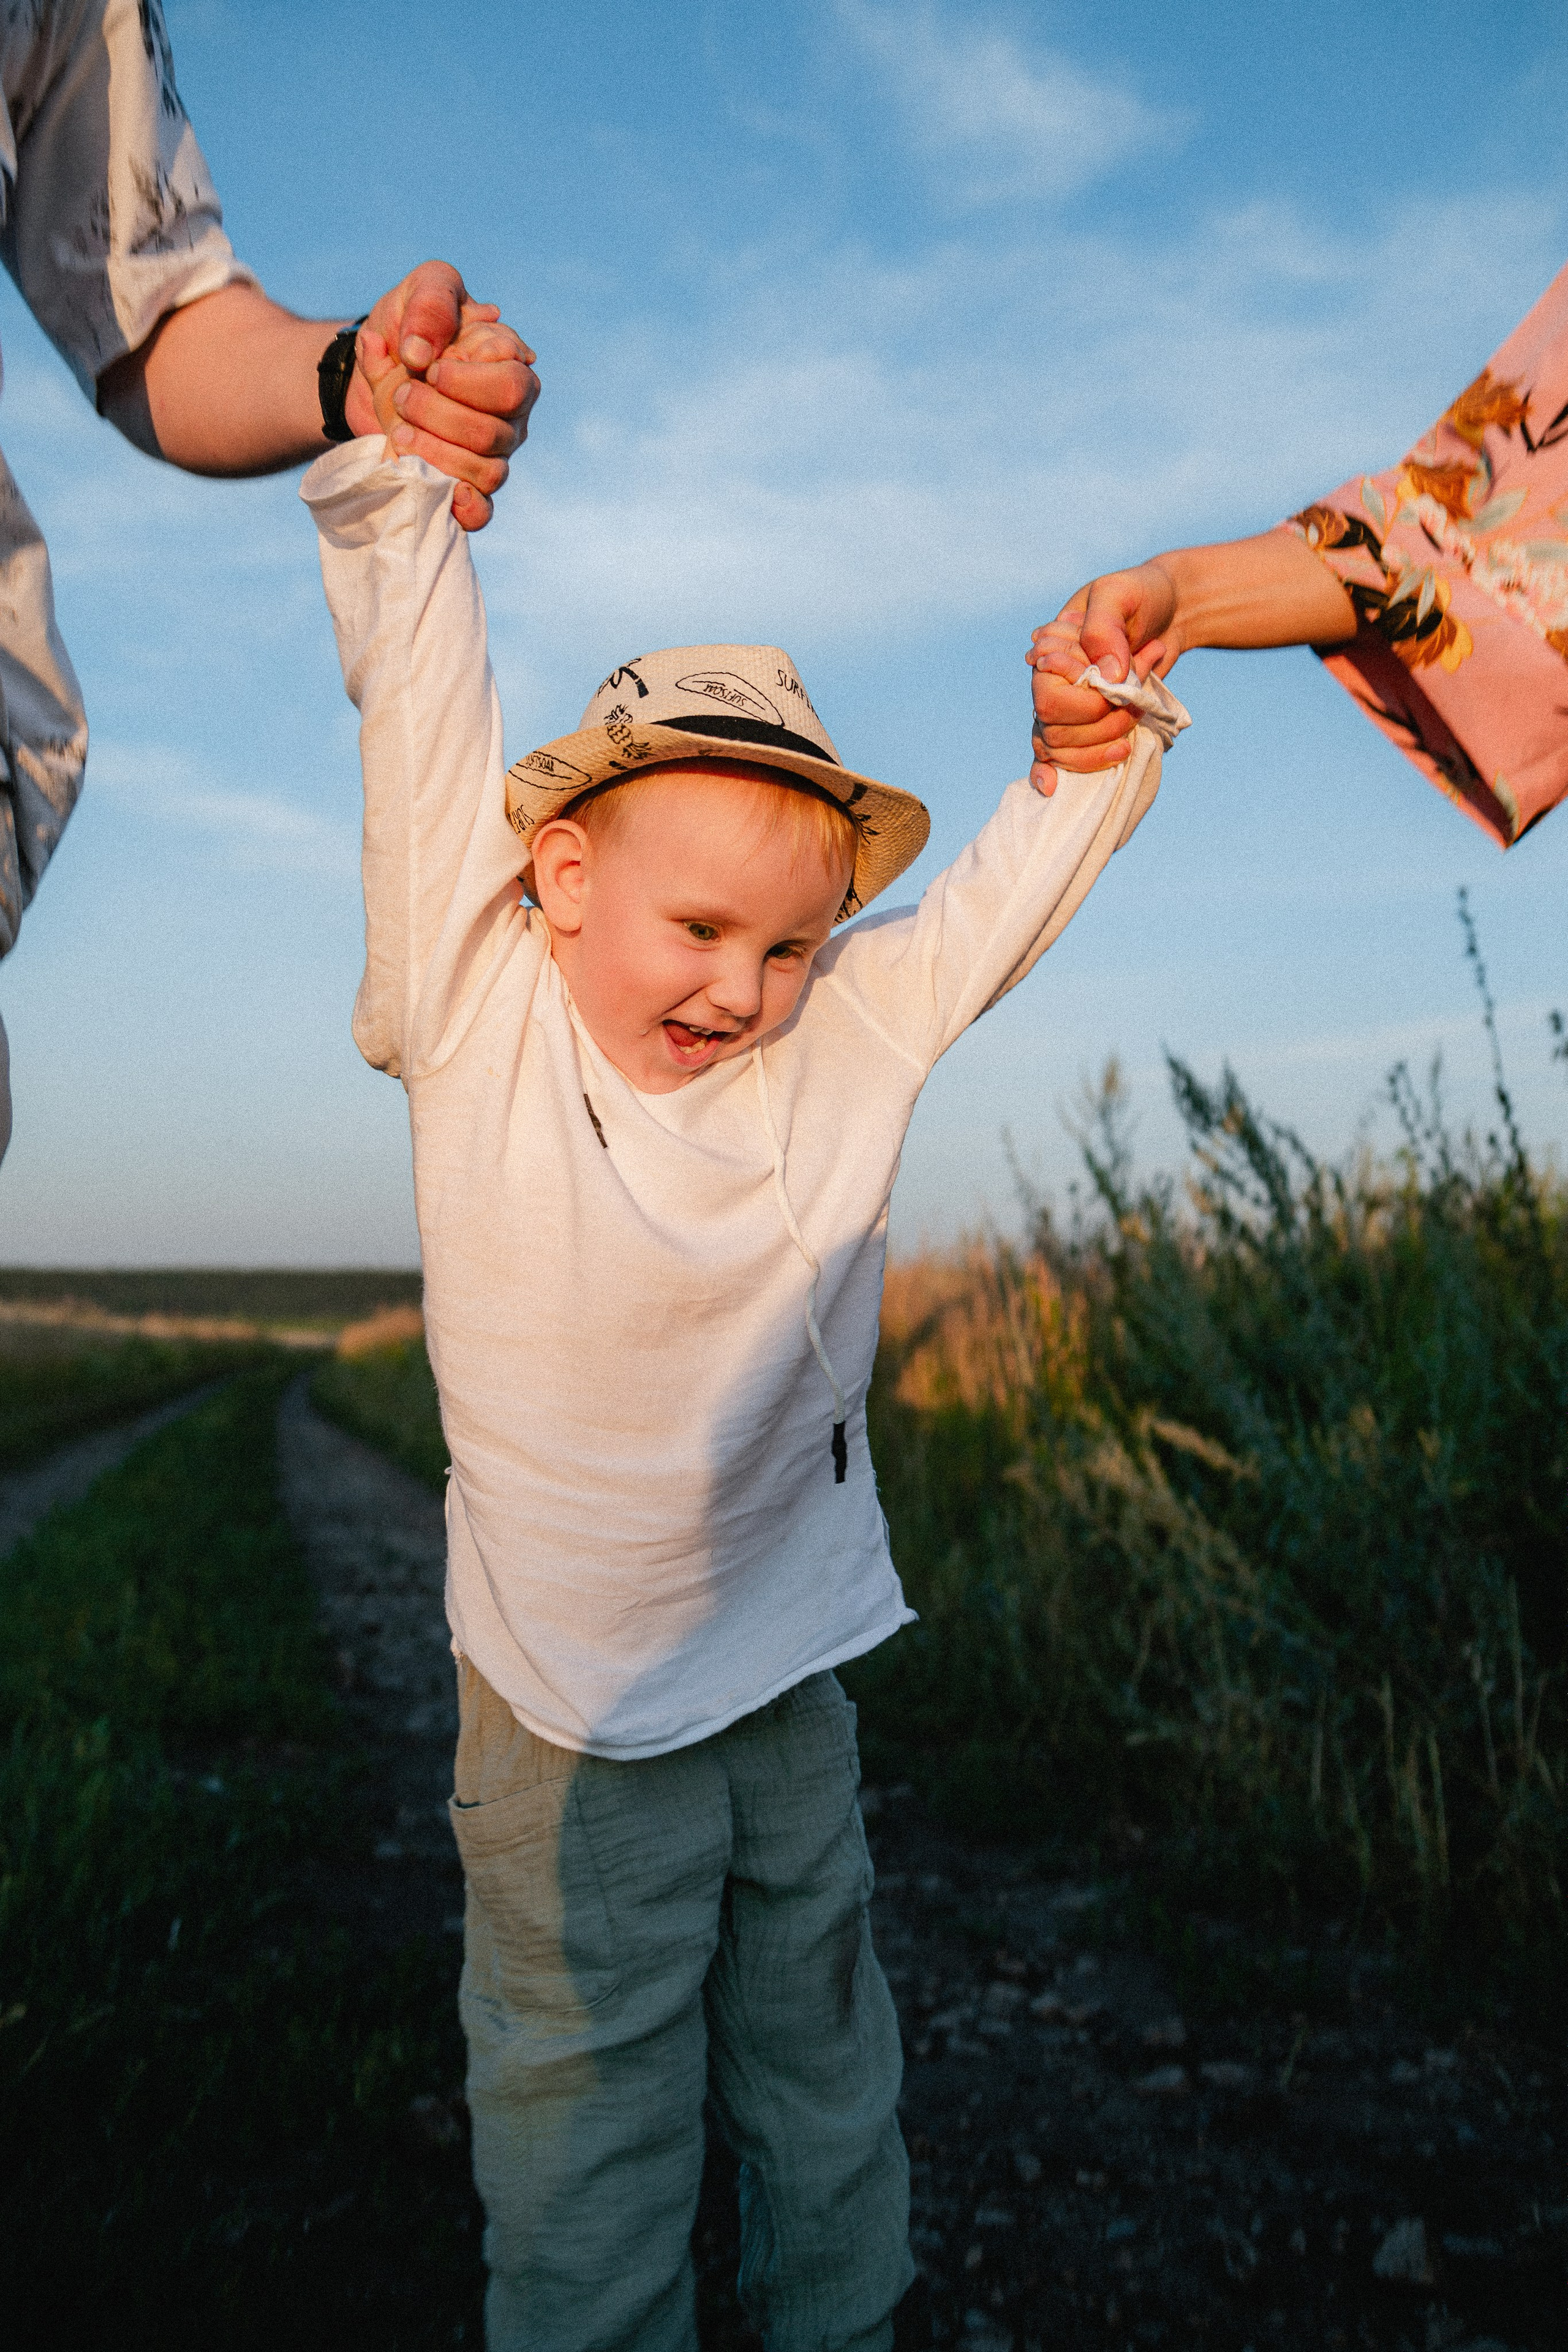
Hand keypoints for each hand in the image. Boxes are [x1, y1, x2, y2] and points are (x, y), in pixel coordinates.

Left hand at [343, 261, 538, 530]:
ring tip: (399, 431)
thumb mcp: (416, 292)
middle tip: (404, 397)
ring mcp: (495, 453)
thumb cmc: (407, 328)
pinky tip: (439, 491)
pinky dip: (463, 509)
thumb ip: (431, 304)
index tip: (425, 367)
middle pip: (494, 434)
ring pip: (485, 473)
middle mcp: (511, 413)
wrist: (372, 372)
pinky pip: (481, 511)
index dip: (464, 384)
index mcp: (510, 365)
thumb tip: (422, 353)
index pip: (511, 387)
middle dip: (439, 417)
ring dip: (434, 453)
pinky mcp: (470, 486)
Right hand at [1025, 562, 1176, 784]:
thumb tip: (1108, 677)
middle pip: (1056, 731)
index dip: (1088, 705)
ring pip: (1062, 749)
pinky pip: (1062, 755)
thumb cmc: (1142, 594)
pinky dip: (1056, 771)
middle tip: (1139, 696)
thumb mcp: (1120, 594)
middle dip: (1105, 723)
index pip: (1050, 701)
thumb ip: (1104, 628)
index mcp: (1050, 653)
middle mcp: (1053, 684)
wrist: (1173, 609)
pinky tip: (1050, 789)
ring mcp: (1070, 708)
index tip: (1123, 682)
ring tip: (1139, 714)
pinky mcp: (1089, 724)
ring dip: (1103, 744)